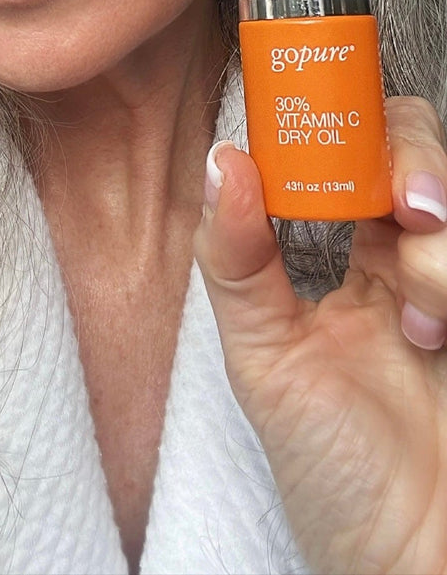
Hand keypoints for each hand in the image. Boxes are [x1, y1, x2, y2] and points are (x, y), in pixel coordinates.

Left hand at [193, 94, 446, 574]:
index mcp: (345, 254)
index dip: (336, 120)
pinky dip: (446, 276)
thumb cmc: (333, 471)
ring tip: (417, 317)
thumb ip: (237, 260)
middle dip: (413, 156)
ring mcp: (446, 278)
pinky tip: (435, 336)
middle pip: (414, 148)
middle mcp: (405, 254)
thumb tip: (221, 159)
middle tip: (406, 203)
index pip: (346, 151)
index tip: (321, 114)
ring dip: (434, 248)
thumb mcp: (264, 359)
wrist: (407, 558)